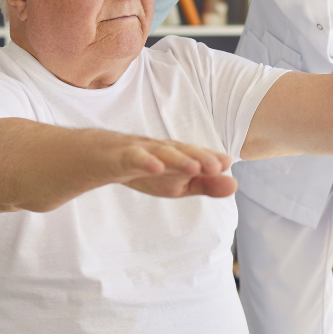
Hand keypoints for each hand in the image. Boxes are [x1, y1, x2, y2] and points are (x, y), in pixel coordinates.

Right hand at [100, 134, 236, 198]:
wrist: (97, 158)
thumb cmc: (144, 169)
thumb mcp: (177, 184)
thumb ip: (205, 184)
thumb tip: (235, 184)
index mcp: (177, 155)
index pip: (196, 155)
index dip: (211, 158)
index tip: (228, 162)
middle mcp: (161, 149)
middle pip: (182, 150)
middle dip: (200, 156)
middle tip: (217, 165)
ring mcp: (140, 150)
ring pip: (161, 152)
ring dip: (178, 158)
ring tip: (194, 167)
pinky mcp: (120, 157)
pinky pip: (133, 157)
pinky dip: (144, 161)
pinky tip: (156, 167)